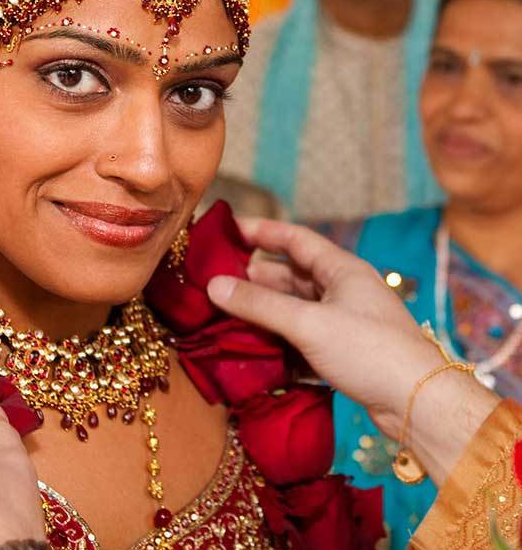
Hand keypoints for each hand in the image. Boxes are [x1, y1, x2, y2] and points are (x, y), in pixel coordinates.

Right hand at [208, 218, 497, 483]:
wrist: (418, 402)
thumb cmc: (368, 350)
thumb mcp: (308, 324)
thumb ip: (260, 305)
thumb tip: (214, 286)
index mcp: (342, 269)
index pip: (295, 239)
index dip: (261, 232)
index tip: (228, 230)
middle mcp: (344, 289)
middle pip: (292, 275)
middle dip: (257, 278)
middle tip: (219, 282)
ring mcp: (346, 321)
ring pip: (297, 308)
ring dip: (267, 311)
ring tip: (229, 316)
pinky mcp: (345, 351)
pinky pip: (304, 337)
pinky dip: (281, 340)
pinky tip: (256, 350)